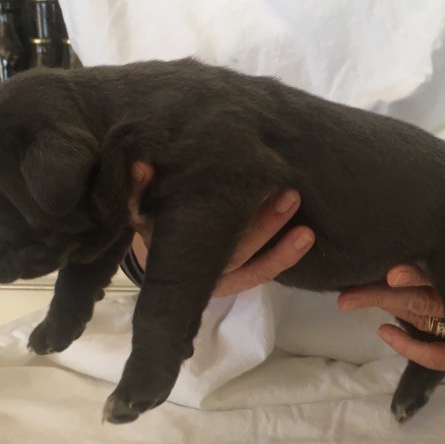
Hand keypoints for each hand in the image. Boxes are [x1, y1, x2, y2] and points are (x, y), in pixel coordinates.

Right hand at [127, 162, 314, 296]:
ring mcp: (217, 278)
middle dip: (260, 224)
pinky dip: (284, 256)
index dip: (207, 219)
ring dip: (277, 236)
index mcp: (165, 247)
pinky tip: (306, 236)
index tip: (227, 186)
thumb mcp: (140, 202)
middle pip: (229, 251)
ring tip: (299, 206)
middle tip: (287, 192)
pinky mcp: (237, 280)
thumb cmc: (155, 214)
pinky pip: (262, 273)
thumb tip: (140, 164)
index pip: (187, 238)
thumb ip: (139, 186)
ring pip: (250, 261)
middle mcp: (192, 269)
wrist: (161, 247)